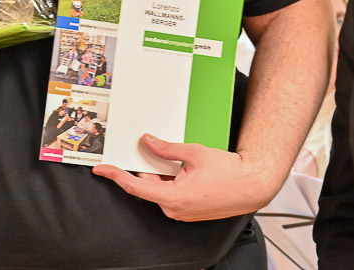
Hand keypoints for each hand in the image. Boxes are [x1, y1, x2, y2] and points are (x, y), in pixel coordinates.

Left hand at [92, 134, 281, 220]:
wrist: (252, 185)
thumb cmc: (228, 172)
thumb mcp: (194, 153)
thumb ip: (167, 148)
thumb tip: (148, 142)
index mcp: (173, 198)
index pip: (135, 186)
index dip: (115, 176)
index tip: (102, 170)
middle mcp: (175, 209)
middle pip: (148, 185)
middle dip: (147, 167)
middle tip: (151, 148)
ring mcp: (182, 212)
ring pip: (160, 189)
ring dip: (161, 173)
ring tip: (179, 160)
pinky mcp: (188, 210)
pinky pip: (171, 193)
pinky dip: (170, 180)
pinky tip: (182, 169)